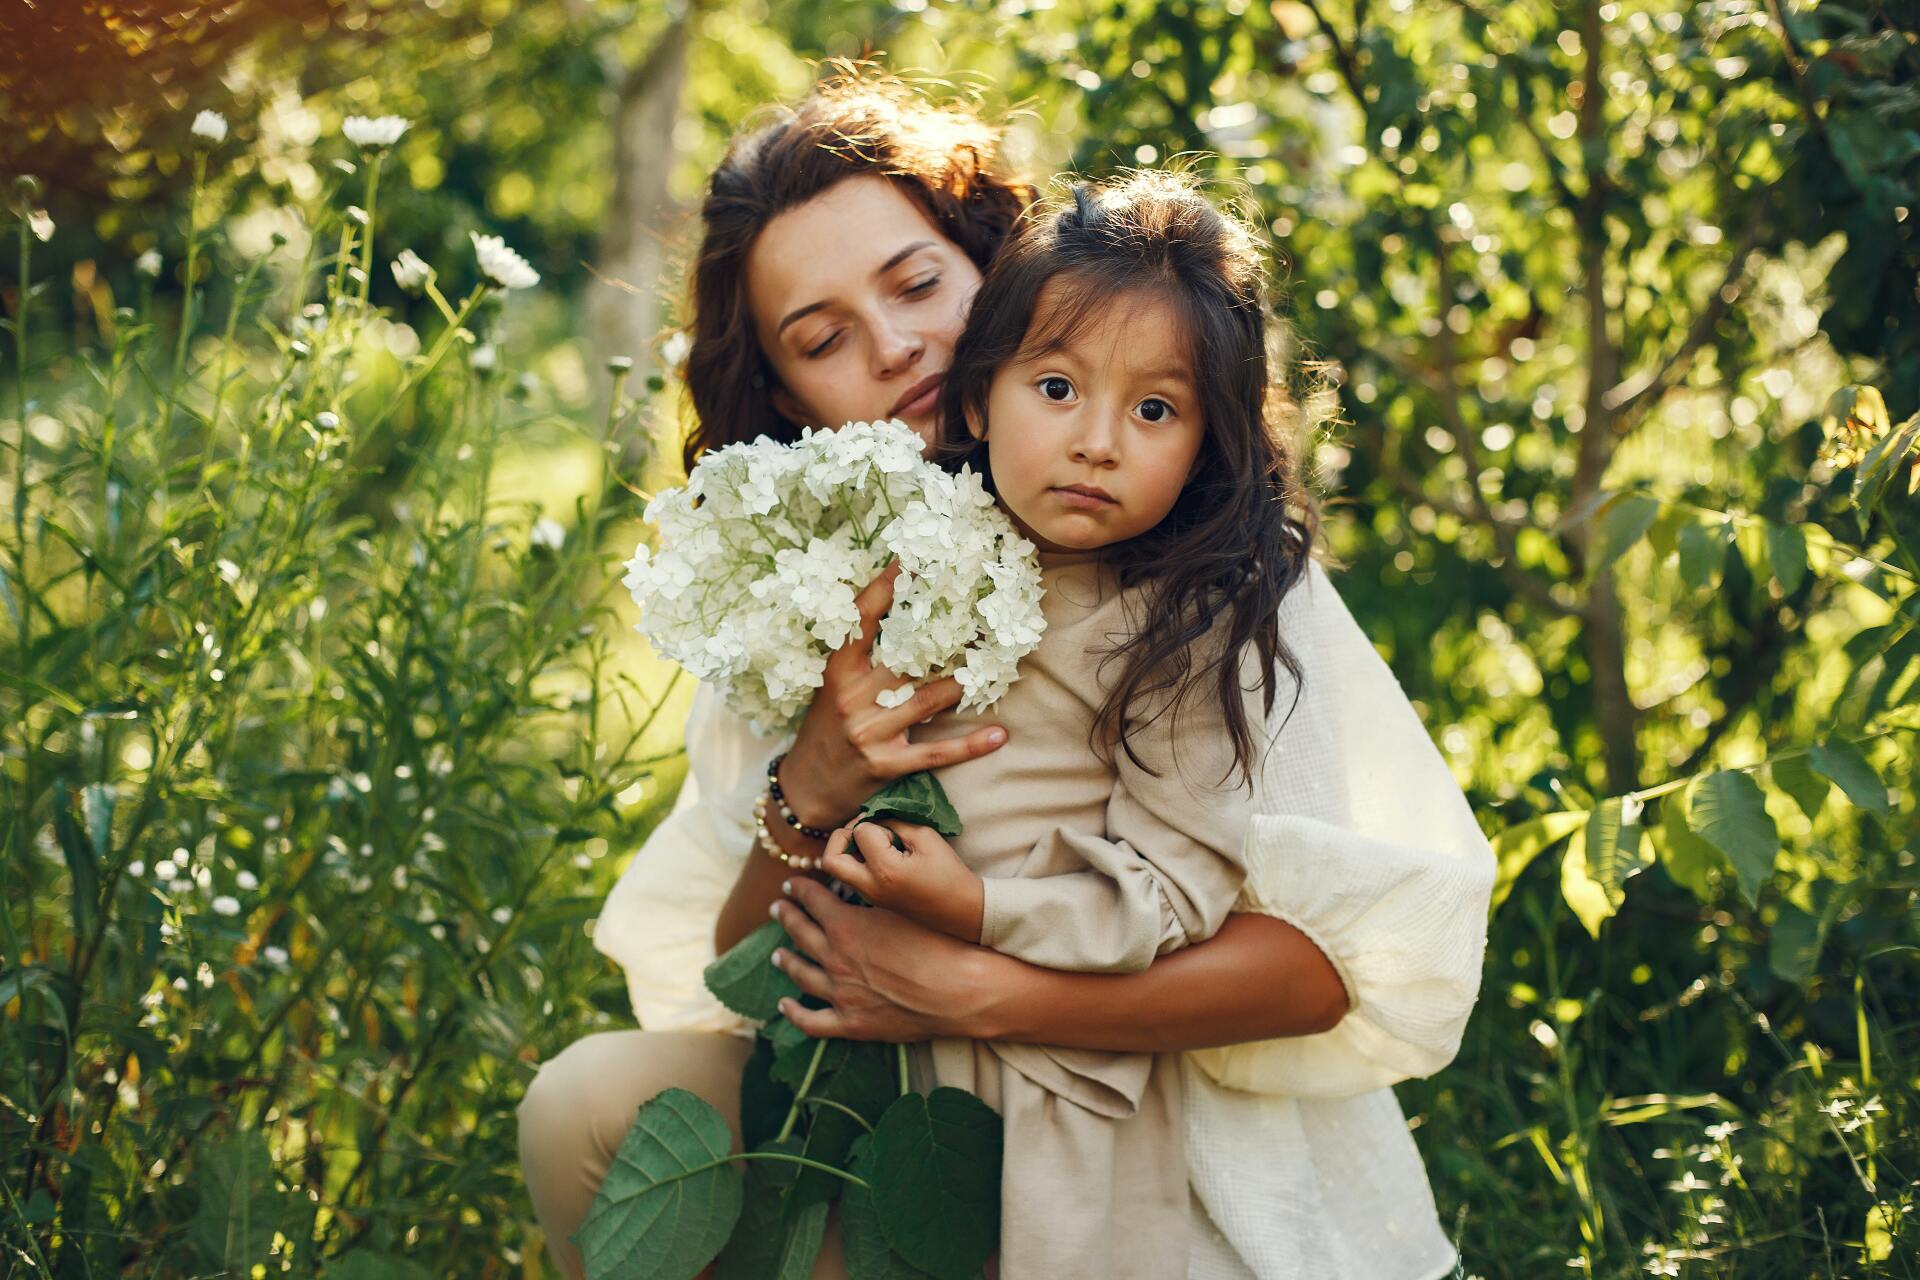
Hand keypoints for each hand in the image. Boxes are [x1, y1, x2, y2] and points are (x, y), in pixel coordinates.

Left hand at [768, 878, 1003, 1041]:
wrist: (960, 989)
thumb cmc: (939, 943)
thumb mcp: (902, 908)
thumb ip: (871, 900)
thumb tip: (856, 891)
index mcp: (846, 925)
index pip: (812, 900)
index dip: (799, 890)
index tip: (791, 885)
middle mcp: (835, 958)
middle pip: (800, 933)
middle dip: (787, 917)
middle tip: (778, 908)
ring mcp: (840, 993)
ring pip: (800, 973)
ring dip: (786, 960)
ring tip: (777, 952)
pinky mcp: (851, 1023)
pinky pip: (811, 1021)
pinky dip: (794, 1013)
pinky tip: (785, 1005)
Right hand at [777, 562, 1008, 825]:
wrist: (805, 789)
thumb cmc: (824, 729)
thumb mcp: (833, 688)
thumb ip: (862, 658)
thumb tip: (904, 617)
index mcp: (838, 672)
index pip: (861, 621)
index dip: (885, 588)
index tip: (908, 561)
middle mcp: (854, 699)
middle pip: (906, 658)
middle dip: (941, 634)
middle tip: (977, 608)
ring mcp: (871, 733)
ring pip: (929, 699)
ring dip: (964, 682)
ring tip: (998, 661)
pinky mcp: (888, 765)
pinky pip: (936, 753)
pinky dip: (971, 746)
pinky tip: (999, 735)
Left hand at [820, 819, 984, 942]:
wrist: (961, 910)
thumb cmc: (949, 872)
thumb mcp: (926, 836)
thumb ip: (896, 821)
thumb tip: (874, 815)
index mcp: (885, 870)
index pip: (860, 832)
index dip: (875, 821)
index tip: (895, 827)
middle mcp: (870, 887)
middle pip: (829, 860)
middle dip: (841, 838)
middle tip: (864, 831)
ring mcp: (869, 897)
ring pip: (836, 870)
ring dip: (847, 850)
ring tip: (874, 843)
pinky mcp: (872, 900)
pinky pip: (850, 876)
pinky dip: (856, 861)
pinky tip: (880, 855)